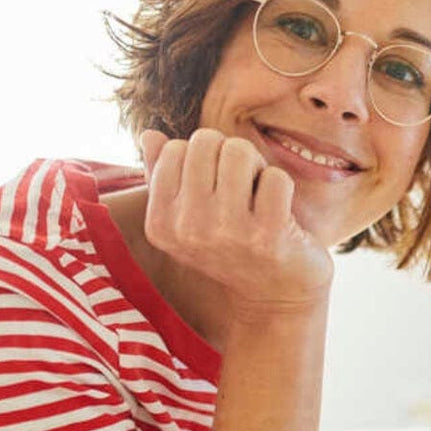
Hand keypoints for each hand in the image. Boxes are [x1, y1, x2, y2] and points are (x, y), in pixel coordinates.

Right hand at [139, 128, 333, 320]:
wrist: (276, 296)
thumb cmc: (232, 246)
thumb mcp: (188, 218)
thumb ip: (163, 175)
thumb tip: (149, 134)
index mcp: (160, 223)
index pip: (175, 149)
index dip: (202, 158)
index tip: (214, 187)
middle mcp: (188, 229)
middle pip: (207, 142)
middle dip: (229, 155)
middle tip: (241, 188)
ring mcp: (227, 233)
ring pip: (239, 151)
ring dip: (256, 167)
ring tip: (258, 196)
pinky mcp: (268, 236)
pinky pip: (276, 177)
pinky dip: (282, 186)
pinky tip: (280, 213)